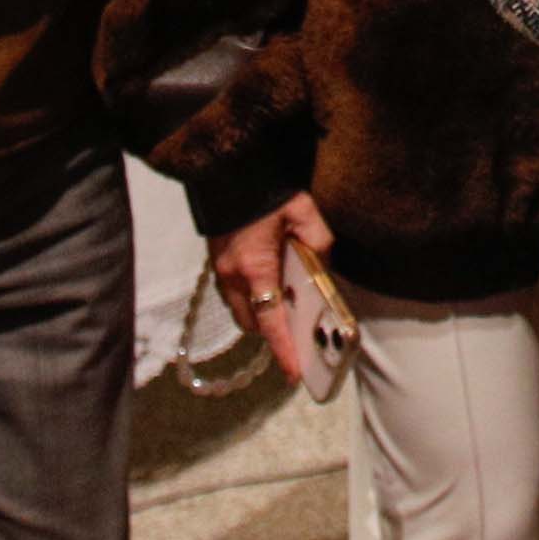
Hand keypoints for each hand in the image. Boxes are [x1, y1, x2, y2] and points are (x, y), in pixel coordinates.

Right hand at [207, 192, 336, 386]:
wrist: (229, 166)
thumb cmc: (269, 191)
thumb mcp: (305, 213)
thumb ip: (318, 245)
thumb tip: (323, 270)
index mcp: (256, 267)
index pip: (271, 320)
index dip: (284, 349)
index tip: (294, 373)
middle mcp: (233, 275)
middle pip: (254, 322)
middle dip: (273, 331)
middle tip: (297, 330)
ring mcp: (220, 270)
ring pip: (240, 310)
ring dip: (260, 313)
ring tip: (284, 305)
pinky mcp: (216, 261)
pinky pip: (232, 294)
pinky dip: (250, 297)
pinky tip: (268, 282)